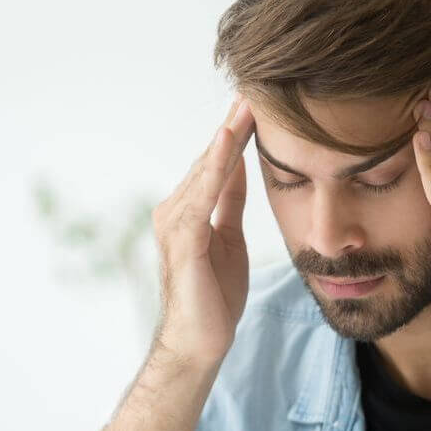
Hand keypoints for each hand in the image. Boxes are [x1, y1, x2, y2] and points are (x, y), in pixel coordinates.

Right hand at [152, 94, 254, 364]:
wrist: (200, 342)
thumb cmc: (214, 295)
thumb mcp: (229, 236)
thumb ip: (229, 201)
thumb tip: (238, 164)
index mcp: (188, 209)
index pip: (216, 162)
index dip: (236, 132)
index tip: (256, 101)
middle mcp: (174, 209)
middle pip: (209, 159)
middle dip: (232, 125)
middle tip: (253, 88)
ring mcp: (175, 223)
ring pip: (205, 171)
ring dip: (226, 138)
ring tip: (245, 106)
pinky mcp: (183, 240)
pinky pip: (202, 196)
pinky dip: (215, 167)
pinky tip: (229, 144)